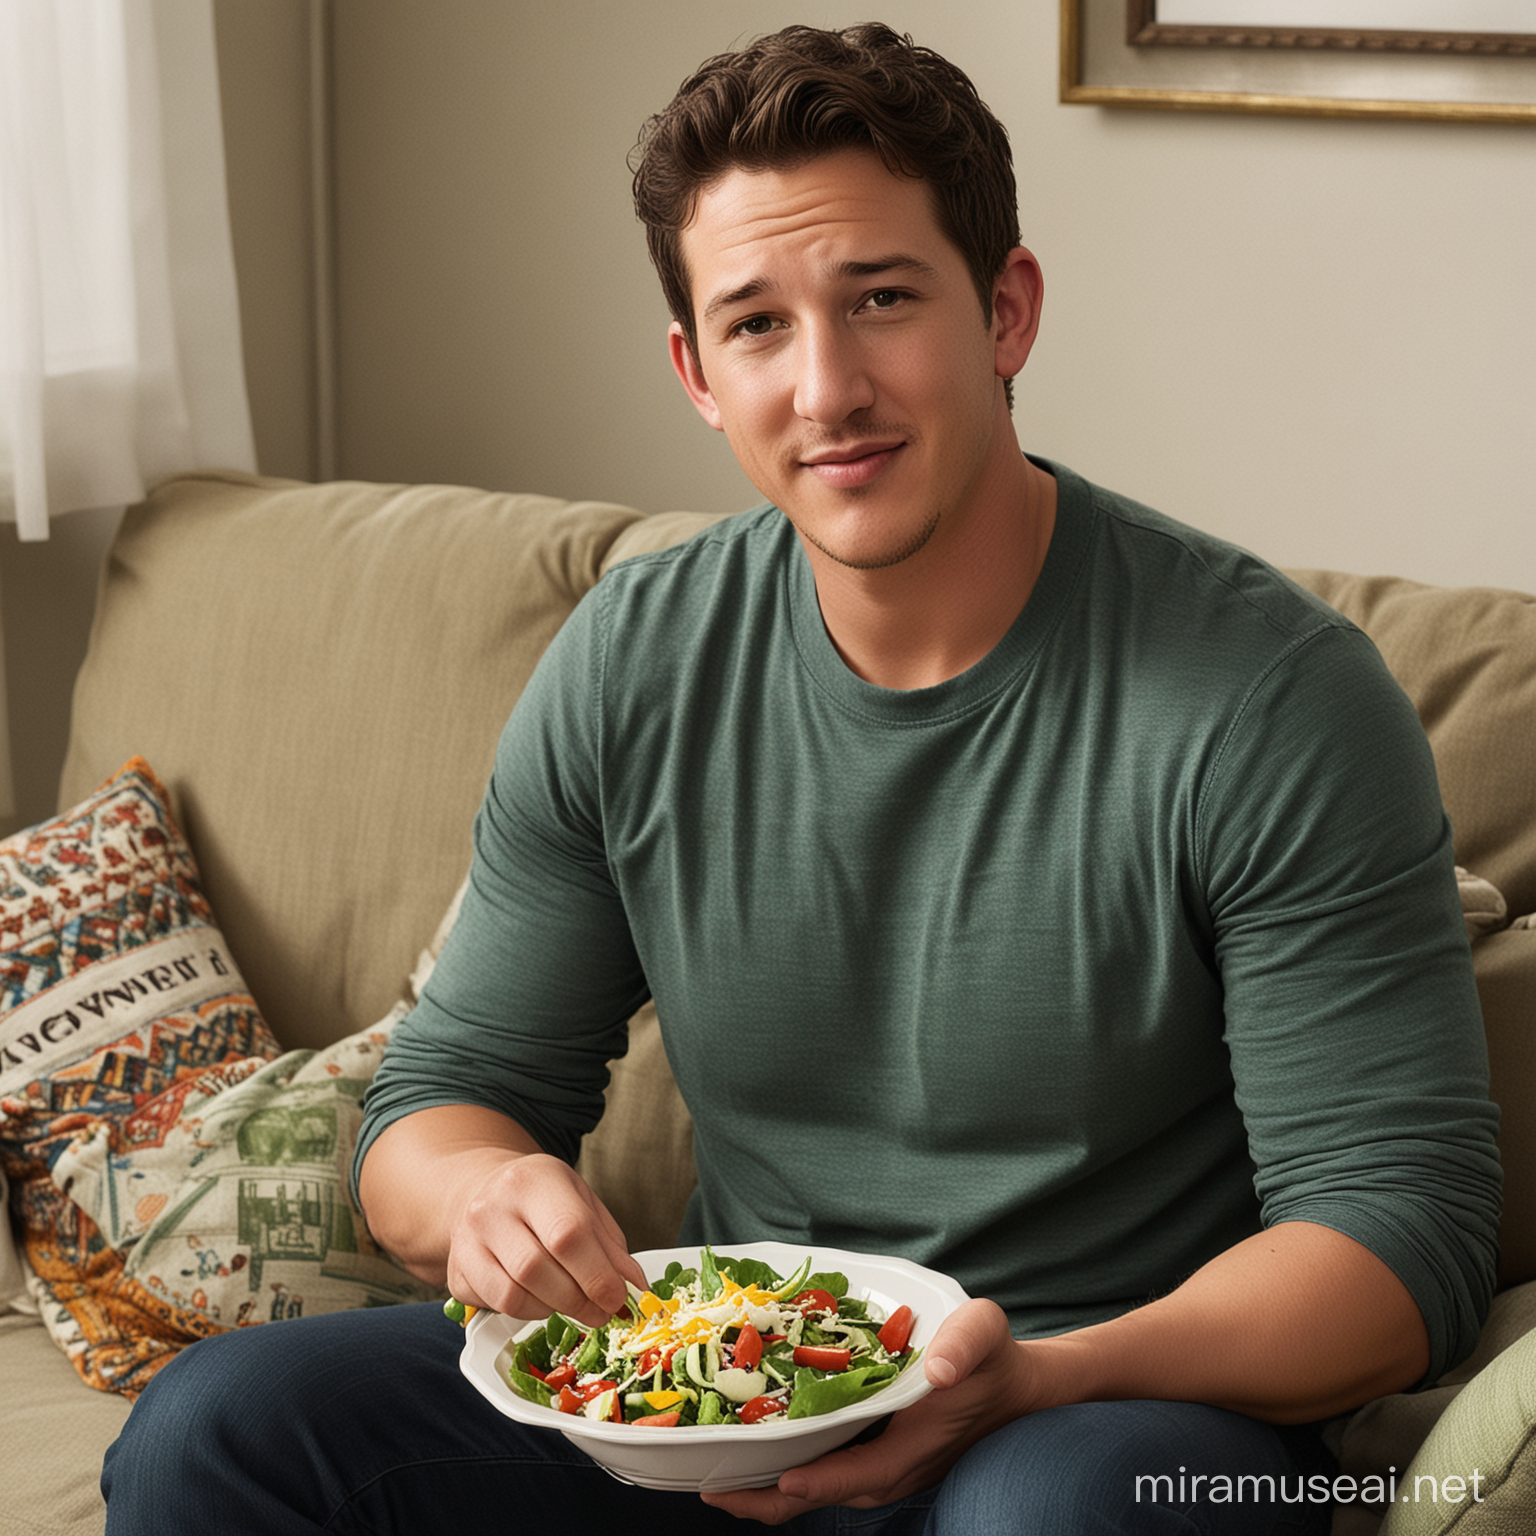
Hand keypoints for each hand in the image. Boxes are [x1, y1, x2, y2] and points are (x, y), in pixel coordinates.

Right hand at [446, 1150, 648, 1327]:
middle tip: (602, 1311)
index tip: (618, 1298)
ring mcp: (468, 1240)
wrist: (482, 1190)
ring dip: (555, 1309)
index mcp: (534, 1180)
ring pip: (515, 1295)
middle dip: (579, 1299)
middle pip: (538, 1268)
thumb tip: (634, 1286)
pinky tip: (544, 1299)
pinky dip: (530, 1312)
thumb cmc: (540, 1198)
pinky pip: (498, 1306)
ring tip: (574, 1302)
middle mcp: (493, 1207)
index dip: (597, 1275)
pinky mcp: (457, 1272)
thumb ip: (610, 1244)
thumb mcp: (582, 1203)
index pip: (567, 1232)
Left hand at [700, 1298, 1038, 1524]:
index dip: (819, 1483)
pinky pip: (821, 1472)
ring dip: (767, 1489)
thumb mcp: (985, 1334)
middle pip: (820, 1495)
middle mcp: (889, 1468)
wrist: (1013, 1390)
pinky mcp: (870, 1456)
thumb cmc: (993, 1360)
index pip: (859, 1475)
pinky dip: (784, 1469)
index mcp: (912, 1446)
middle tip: (712, 1486)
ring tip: (716, 1477)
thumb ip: (965, 1345)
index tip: (780, 1482)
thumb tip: (940, 1369)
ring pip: (815, 1489)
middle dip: (766, 1497)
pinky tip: (751, 1452)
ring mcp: (878, 1466)